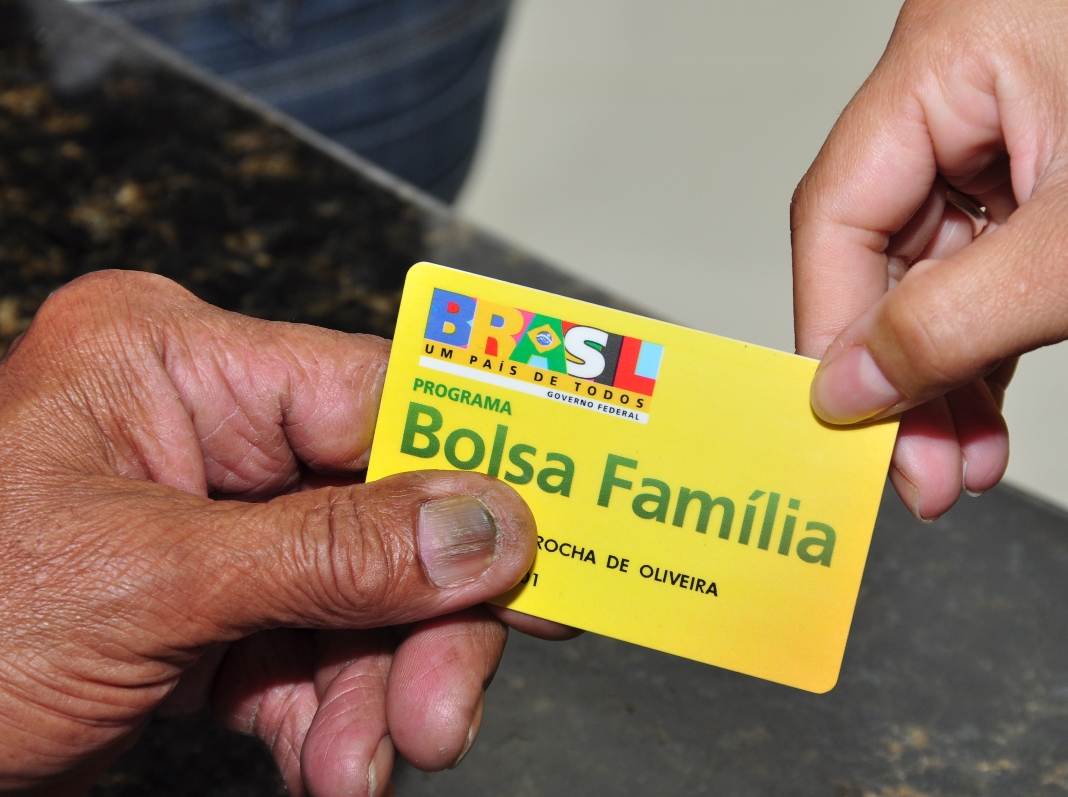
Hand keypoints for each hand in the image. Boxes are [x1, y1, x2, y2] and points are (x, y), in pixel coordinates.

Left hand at [0, 271, 569, 794]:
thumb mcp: (148, 583)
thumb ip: (331, 552)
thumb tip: (488, 525)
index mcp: (177, 362)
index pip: (376, 396)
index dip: (477, 470)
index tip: (556, 545)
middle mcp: (204, 426)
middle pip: (383, 507)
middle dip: (421, 618)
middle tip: (442, 711)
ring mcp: (213, 521)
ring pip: (360, 593)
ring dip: (378, 688)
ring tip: (369, 765)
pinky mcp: (211, 603)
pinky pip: (312, 649)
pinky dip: (331, 716)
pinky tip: (329, 770)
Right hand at [791, 0, 1067, 519]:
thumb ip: (952, 324)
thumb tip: (846, 386)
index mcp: (961, 44)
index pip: (842, 202)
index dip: (832, 321)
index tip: (841, 415)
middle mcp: (963, 80)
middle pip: (878, 250)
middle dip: (900, 372)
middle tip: (908, 464)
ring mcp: (994, 132)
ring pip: (922, 279)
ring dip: (937, 382)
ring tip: (954, 464)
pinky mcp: (1025, 181)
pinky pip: (970, 281)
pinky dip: (974, 359)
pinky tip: (978, 426)